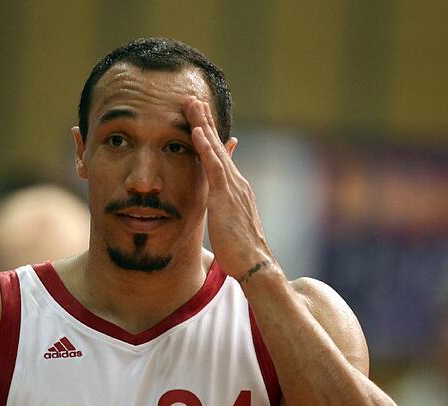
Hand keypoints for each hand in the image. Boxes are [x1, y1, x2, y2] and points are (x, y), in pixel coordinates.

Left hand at [183, 96, 279, 282]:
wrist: (255, 264)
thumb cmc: (241, 250)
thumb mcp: (229, 224)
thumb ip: (223, 210)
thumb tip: (217, 207)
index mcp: (236, 188)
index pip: (221, 156)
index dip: (210, 136)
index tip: (200, 117)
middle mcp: (237, 182)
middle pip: (219, 145)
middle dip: (206, 121)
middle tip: (193, 99)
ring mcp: (233, 187)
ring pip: (216, 149)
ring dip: (203, 124)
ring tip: (192, 104)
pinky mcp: (226, 196)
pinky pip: (214, 166)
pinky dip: (206, 147)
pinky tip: (197, 131)